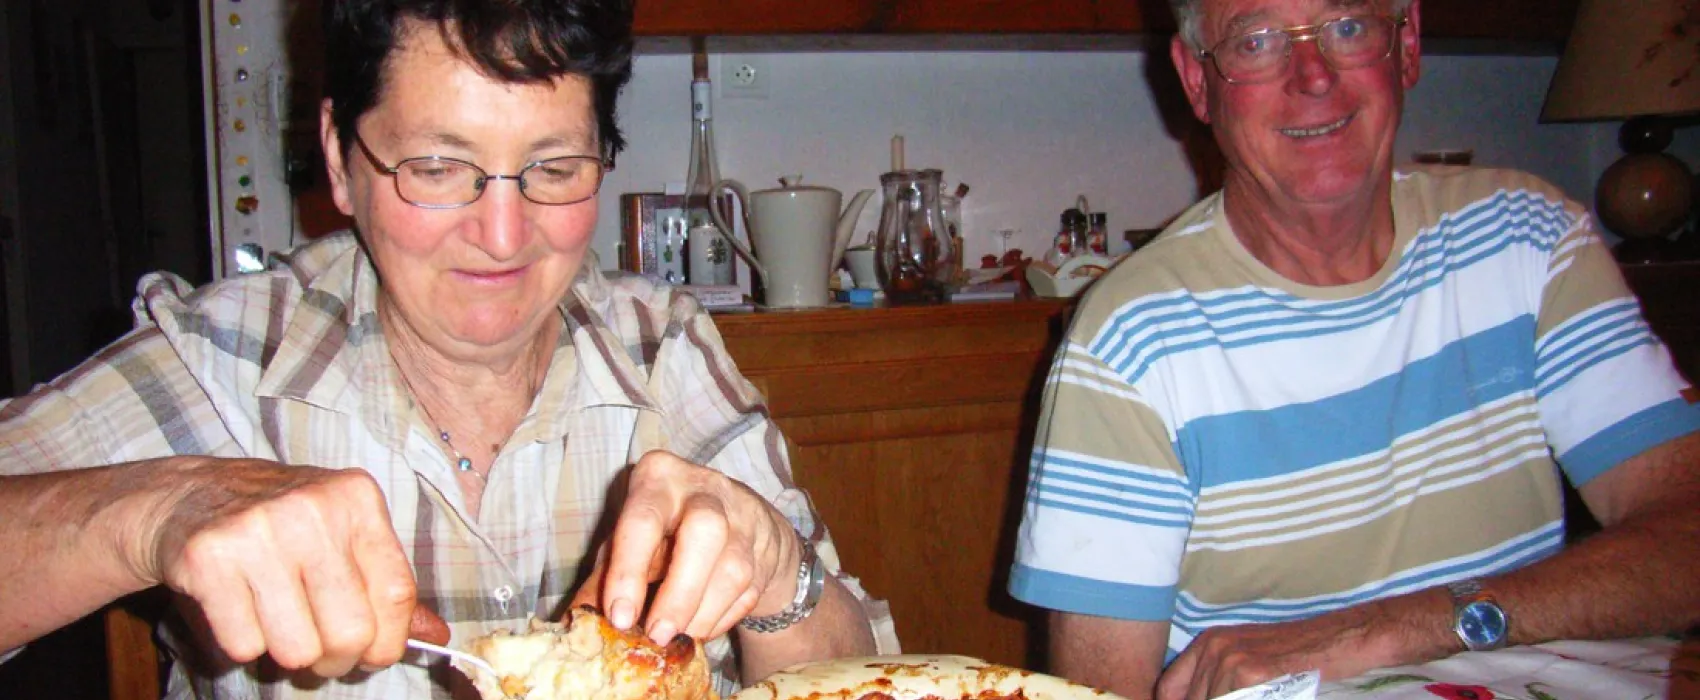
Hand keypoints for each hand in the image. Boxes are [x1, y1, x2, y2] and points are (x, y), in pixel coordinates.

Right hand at [136, 458, 444, 676]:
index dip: (388, 642)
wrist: (187, 496)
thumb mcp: (343, 534)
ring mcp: (259, 530)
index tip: (372, 654)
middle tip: (317, 647)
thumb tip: (437, 634)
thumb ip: (387, 586)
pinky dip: (240, 644)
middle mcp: (313, 509)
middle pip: (350, 632)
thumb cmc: (279, 523)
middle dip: (335, 658)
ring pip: (296, 648)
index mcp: (357, 499)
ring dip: (285, 651)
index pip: (397, 594)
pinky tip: (235, 609)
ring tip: (274, 621)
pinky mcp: (209, 558)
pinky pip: (243, 645)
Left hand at [571, 450, 801, 643]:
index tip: (620, 618)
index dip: (629, 571)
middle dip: (679, 592)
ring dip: (701, 614)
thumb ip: (604, 576)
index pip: (643, 519)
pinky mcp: (764, 550)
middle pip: (704, 532)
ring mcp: (742, 517)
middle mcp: (705, 488)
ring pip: (732, 569)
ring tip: (676, 640)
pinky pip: (748, 593)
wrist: (731, 519)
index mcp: (659, 478)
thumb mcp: (626, 539)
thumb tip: (580, 623)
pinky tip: (700, 629)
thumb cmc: (664, 529)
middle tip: (658, 635)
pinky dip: (721, 619)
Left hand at [1156, 606, 1394, 699]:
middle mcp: (1214, 649)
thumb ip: (1212, 679)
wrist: (1338, 639)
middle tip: (1245, 695)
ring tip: (1263, 693)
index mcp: (1207, 643)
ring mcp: (1231, 661)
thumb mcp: (1245, 656)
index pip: (1169, 689)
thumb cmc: (1294, 654)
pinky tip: (1271, 694)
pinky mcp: (1252, 673)